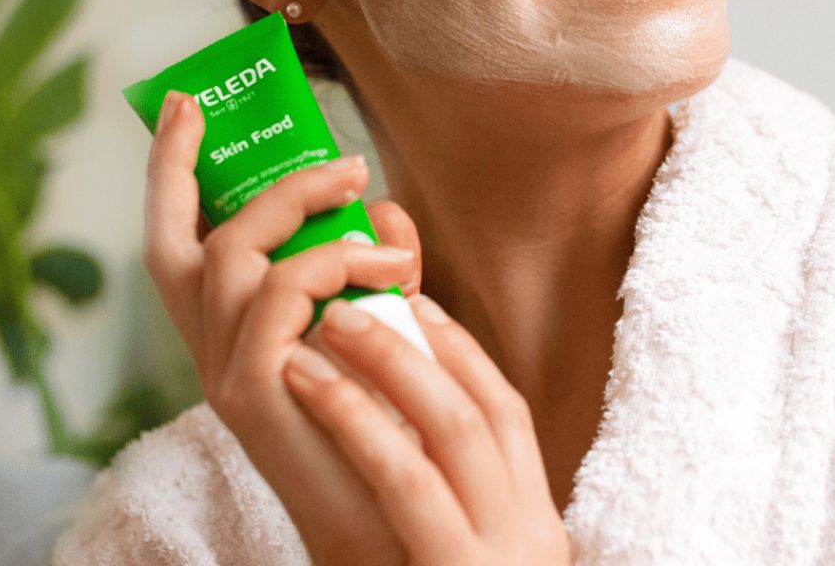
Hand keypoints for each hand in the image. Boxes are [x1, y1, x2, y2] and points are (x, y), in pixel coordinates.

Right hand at [143, 89, 421, 563]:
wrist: (390, 522)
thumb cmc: (383, 416)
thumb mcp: (373, 319)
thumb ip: (368, 258)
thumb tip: (380, 202)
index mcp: (229, 329)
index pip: (177, 243)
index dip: (169, 174)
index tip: (183, 107)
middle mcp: (211, 347)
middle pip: (179, 242)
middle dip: (208, 169)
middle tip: (290, 139)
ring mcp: (224, 372)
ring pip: (236, 252)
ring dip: (306, 206)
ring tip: (372, 202)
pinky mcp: (253, 392)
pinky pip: (280, 295)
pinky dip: (334, 264)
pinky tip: (389, 270)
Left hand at [282, 268, 570, 563]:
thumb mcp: (441, 544)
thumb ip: (429, 475)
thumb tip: (401, 375)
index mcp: (529, 520)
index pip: (506, 411)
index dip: (458, 347)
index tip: (412, 303)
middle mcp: (529, 534)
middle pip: (486, 406)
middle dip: (418, 338)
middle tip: (356, 295)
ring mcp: (499, 556)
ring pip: (454, 425)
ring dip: (389, 356)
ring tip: (331, 317)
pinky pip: (407, 476)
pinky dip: (357, 416)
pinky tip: (305, 378)